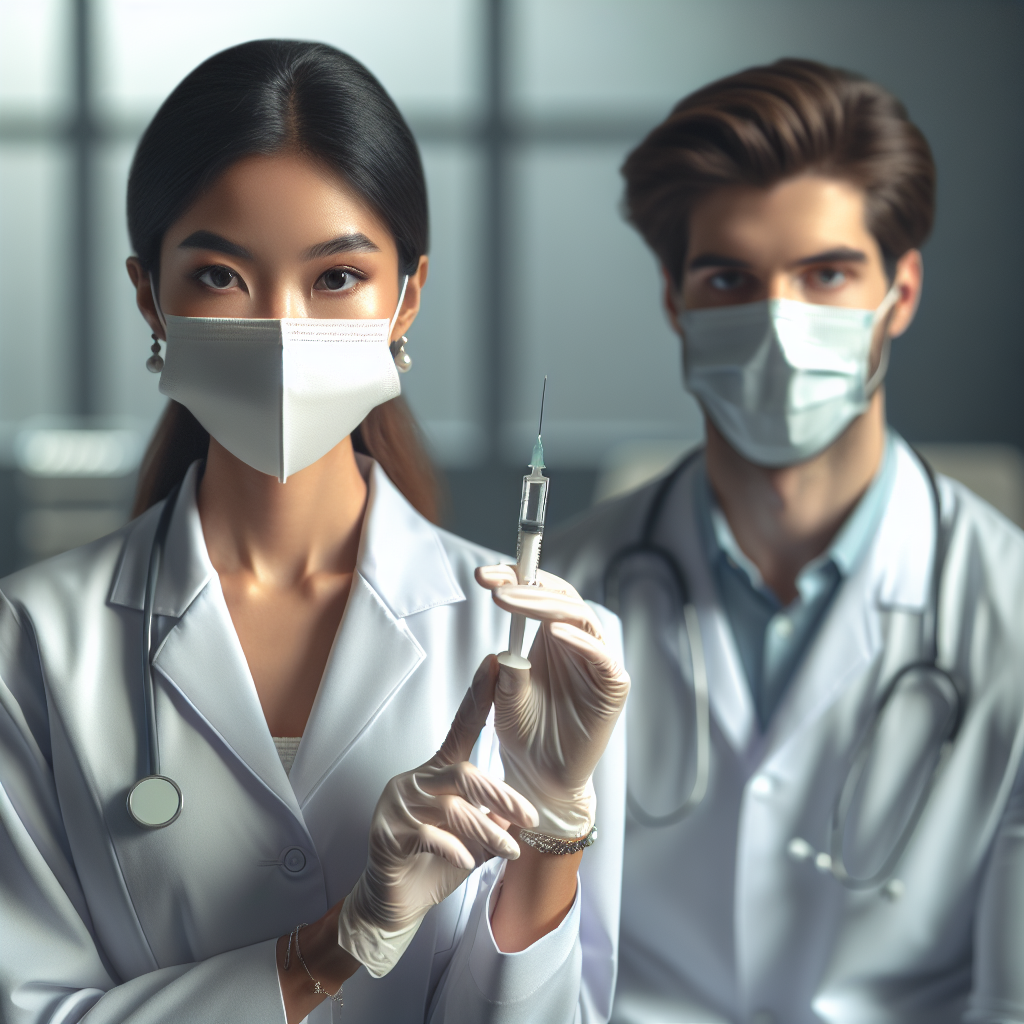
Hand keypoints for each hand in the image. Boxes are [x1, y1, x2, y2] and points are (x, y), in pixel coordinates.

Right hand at [337, 658, 537, 977]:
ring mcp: (400, 805)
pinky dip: (454, 847)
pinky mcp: (388, 833)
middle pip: (464, 773)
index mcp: (439, 773)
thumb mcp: (474, 840)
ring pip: (452, 806)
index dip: (477, 697)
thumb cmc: (434, 863)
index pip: (461, 727)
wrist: (395, 902)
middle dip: (501, 795)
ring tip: (509, 849)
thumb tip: (527, 813)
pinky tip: (467, 860)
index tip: (494, 665)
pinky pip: (428, 835)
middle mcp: (418, 782)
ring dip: (486, 828)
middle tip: (530, 816)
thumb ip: (495, 820)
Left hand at [476, 566, 630, 838]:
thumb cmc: (523, 735)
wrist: (540, 778)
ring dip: (545, 605)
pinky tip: (553, 632)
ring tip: (512, 599)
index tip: (483, 574)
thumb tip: (505, 652)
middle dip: (526, 585)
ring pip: (579, 617)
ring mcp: (596, 661)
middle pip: (559, 598)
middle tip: (494, 584)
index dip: (515, 578)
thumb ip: (506, 671)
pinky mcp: (612, 685)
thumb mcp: (503, 698)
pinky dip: (578, 641)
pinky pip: (601, 656)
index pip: (538, 594)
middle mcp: (575, 642)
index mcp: (549, 637)